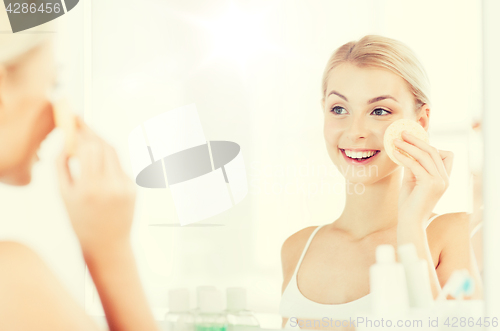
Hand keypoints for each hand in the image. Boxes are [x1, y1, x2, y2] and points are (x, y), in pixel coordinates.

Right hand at [56, 117, 136, 255]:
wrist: (107, 244)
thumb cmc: (82, 221)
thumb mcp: (65, 196)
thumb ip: (62, 167)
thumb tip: (65, 142)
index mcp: (90, 188)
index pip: (89, 148)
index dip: (81, 132)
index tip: (73, 122)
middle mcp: (110, 186)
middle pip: (104, 146)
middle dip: (92, 133)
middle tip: (80, 123)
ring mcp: (125, 187)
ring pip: (113, 154)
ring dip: (100, 143)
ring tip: (88, 140)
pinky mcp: (133, 188)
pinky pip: (118, 167)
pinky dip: (107, 162)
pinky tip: (99, 170)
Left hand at [393, 131, 453, 225]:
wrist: (409, 222)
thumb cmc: (409, 204)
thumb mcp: (412, 181)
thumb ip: (413, 167)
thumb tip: (406, 150)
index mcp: (444, 178)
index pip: (446, 155)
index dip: (431, 145)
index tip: (414, 140)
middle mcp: (445, 179)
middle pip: (434, 151)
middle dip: (417, 140)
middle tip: (403, 133)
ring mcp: (439, 181)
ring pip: (425, 155)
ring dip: (409, 146)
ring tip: (395, 141)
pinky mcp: (430, 184)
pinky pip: (416, 164)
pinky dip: (405, 157)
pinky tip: (395, 153)